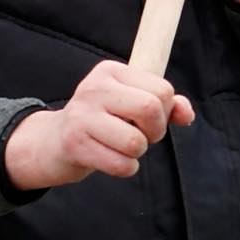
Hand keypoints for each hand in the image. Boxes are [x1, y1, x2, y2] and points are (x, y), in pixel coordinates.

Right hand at [3, 60, 194, 189]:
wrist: (53, 142)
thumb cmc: (102, 121)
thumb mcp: (130, 103)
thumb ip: (165, 105)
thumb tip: (186, 114)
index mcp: (111, 71)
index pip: (162, 90)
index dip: (165, 111)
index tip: (147, 119)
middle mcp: (94, 88)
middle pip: (151, 110)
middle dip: (155, 131)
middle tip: (140, 135)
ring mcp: (82, 115)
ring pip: (136, 142)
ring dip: (137, 152)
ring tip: (122, 146)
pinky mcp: (75, 144)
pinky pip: (121, 164)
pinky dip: (126, 168)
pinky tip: (111, 159)